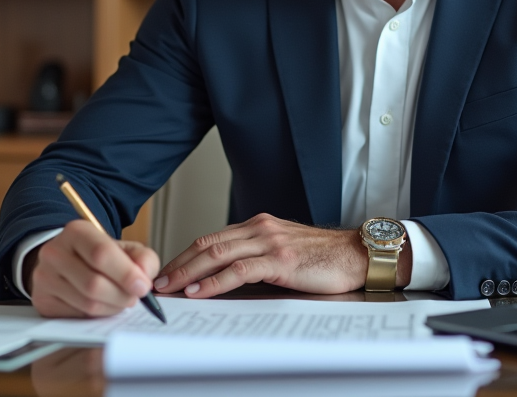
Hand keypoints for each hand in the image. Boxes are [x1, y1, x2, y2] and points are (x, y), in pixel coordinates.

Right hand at [25, 220, 159, 317]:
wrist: (67, 261)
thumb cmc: (100, 255)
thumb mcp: (125, 248)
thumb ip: (143, 259)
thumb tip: (144, 279)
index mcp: (76, 231)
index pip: (101, 253)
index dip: (126, 273)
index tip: (143, 286)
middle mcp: (54, 252)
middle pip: (93, 283)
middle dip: (122, 295)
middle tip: (135, 297)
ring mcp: (44, 278)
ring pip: (87, 303)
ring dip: (112, 307)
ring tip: (121, 301)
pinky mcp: (42, 300)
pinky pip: (77, 316)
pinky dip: (97, 315)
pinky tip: (103, 305)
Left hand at [154, 213, 409, 297]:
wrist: (358, 255)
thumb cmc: (325, 257)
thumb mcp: (285, 251)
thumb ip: (258, 256)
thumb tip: (227, 277)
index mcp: (260, 225)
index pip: (212, 238)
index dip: (185, 255)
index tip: (167, 272)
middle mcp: (261, 228)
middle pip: (207, 243)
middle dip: (178, 264)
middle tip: (158, 282)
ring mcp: (270, 242)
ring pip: (217, 254)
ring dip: (188, 273)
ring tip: (170, 289)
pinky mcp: (281, 259)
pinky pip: (239, 270)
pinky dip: (214, 281)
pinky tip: (201, 291)